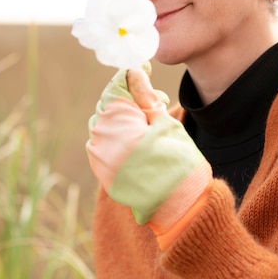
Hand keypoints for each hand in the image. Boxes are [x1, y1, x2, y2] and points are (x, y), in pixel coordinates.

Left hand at [87, 66, 211, 234]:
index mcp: (116, 121)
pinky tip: (141, 143)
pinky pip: (105, 146)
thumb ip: (145, 96)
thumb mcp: (165, 123)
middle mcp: (100, 138)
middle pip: (110, 106)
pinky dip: (120, 139)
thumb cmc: (177, 161)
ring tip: (152, 125)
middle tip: (159, 102)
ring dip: (125, 120)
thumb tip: (133, 72)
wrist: (178, 207)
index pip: (117, 87)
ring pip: (106, 126)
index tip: (145, 71)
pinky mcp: (102, 173)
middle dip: (132, 101)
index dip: (132, 78)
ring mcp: (98, 158)